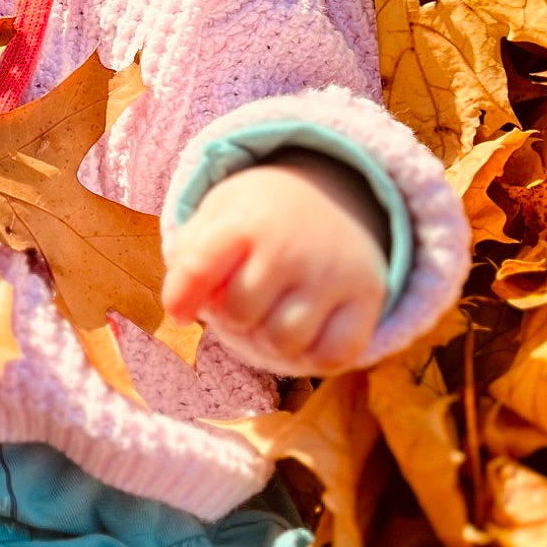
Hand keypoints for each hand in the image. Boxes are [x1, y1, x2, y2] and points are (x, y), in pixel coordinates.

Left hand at [161, 151, 388, 374]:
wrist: (335, 190)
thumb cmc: (261, 217)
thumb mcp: (219, 213)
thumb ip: (188, 256)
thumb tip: (179, 309)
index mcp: (246, 219)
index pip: (197, 268)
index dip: (179, 300)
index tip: (180, 314)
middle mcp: (292, 245)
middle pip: (240, 315)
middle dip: (233, 316)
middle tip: (245, 298)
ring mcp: (333, 272)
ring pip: (284, 343)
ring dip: (269, 339)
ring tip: (273, 313)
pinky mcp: (367, 297)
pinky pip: (333, 356)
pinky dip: (314, 356)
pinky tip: (306, 331)